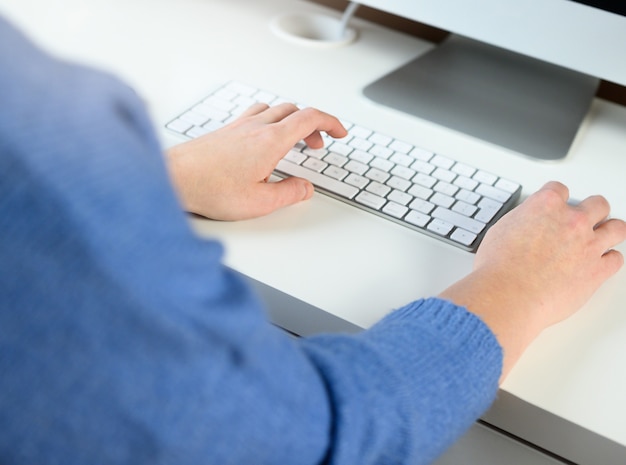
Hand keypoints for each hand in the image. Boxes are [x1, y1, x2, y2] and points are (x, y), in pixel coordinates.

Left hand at [166, 103, 346, 219]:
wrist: (172, 178)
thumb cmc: (209, 188)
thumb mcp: (259, 202)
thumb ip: (289, 194)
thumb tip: (305, 188)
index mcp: (271, 140)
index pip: (310, 118)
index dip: (331, 123)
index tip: (340, 133)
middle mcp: (256, 127)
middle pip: (294, 112)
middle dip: (313, 126)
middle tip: (317, 145)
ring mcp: (238, 126)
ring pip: (274, 109)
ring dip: (291, 120)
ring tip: (293, 140)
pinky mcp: (225, 131)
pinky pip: (255, 114)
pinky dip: (270, 121)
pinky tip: (263, 138)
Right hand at [439, 181, 625, 380]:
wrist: (507, 294)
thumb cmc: (498, 268)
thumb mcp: (500, 231)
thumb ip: (521, 222)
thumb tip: (525, 226)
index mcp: (546, 205)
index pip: (559, 189)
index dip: (556, 199)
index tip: (554, 206)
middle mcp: (572, 221)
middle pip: (597, 204)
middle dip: (591, 211)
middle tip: (583, 221)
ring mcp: (589, 245)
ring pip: (617, 228)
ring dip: (609, 231)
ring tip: (601, 238)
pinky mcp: (597, 270)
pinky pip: (616, 259)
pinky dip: (609, 260)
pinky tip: (599, 263)